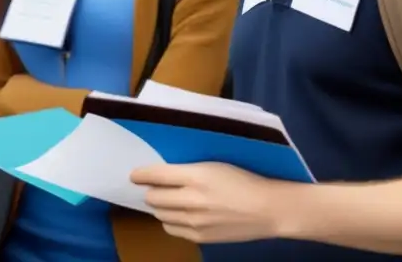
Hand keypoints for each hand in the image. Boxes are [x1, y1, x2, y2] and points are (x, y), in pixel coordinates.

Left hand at [130, 162, 298, 244]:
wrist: (268, 210)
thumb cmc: (242, 180)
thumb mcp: (213, 166)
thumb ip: (186, 171)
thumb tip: (161, 176)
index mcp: (196, 176)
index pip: (156, 175)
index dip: (140, 175)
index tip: (133, 175)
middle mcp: (192, 199)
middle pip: (153, 198)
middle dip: (151, 192)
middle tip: (155, 188)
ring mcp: (195, 221)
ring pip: (160, 214)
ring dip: (160, 207)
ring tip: (168, 201)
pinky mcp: (200, 237)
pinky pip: (171, 229)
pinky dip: (170, 221)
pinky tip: (179, 215)